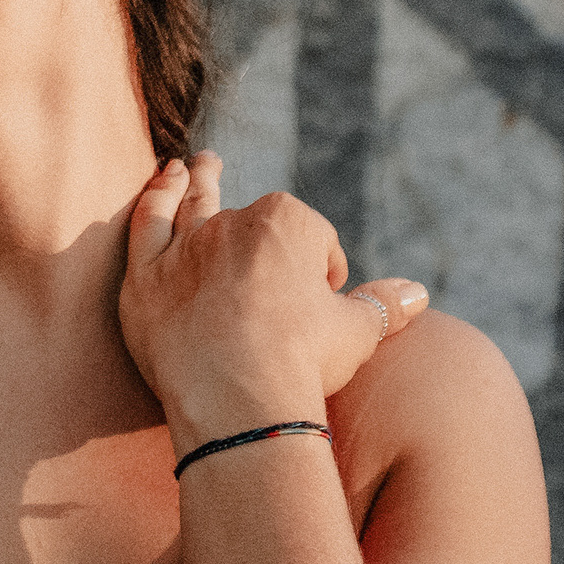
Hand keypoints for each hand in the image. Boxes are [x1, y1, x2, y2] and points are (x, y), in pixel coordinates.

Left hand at [117, 153, 428, 450]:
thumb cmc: (303, 361)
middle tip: (261, 215)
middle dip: (258, 221)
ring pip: (193, 204)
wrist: (236, 398)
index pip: (311, 237)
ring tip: (197, 165)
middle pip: (250, 217)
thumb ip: (384, 305)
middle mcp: (234, 223)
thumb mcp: (357, 331)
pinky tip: (158, 185)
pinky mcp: (146, 275)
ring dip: (197, 182)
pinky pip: (146, 225)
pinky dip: (153, 201)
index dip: (321, 270)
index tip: (320, 302)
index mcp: (289, 223)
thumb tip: (417, 294)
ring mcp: (185, 246)